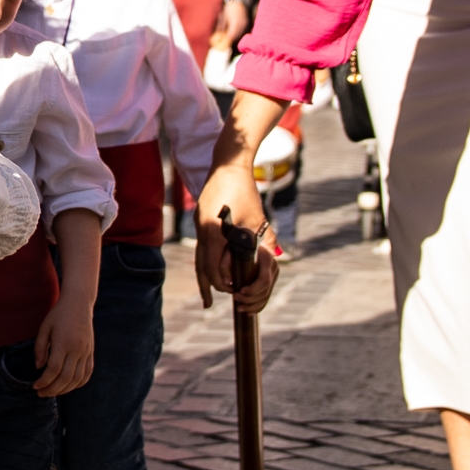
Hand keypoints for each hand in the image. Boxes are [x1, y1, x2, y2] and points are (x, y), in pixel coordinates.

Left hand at [31, 299, 97, 396]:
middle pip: (66, 378)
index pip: (54, 369)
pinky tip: (69, 386)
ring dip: (65, 389)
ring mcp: (86, 352)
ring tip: (53, 392)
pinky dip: (79, 383)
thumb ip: (40, 348)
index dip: (44, 381)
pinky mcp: (91, 352)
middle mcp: (77, 349)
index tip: (35, 386)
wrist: (79, 303)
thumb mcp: (44, 327)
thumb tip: (38, 368)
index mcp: (63, 342)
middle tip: (41, 393)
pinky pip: (88, 373)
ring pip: (78, 378)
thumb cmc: (58, 315)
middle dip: (53, 389)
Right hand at [192, 143, 279, 313]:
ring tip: (206, 294)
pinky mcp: (200, 219)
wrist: (227, 165)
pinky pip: (201, 247)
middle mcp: (203, 231)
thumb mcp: (257, 220)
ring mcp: (199, 224)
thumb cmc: (245, 192)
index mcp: (214, 234)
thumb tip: (271, 261)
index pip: (212, 269)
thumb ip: (263, 242)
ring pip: (198, 257)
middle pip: (200, 267)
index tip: (233, 290)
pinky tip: (210, 266)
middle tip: (208, 303)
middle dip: (207, 286)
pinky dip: (205, 260)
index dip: (222, 284)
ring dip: (203, 277)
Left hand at [217, 0, 251, 52]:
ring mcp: (246, 24)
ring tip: (229, 43)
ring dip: (235, 40)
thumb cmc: (229, 8)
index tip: (222, 46)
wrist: (238, 0)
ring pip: (241, 36)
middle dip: (231, 42)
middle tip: (225, 47)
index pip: (232, 36)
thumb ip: (221, 27)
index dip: (227, 42)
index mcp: (235, 23)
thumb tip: (217, 36)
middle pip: (237, 37)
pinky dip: (238, 36)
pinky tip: (234, 38)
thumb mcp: (223, 17)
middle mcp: (242, 25)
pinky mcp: (248, 24)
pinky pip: (243, 33)